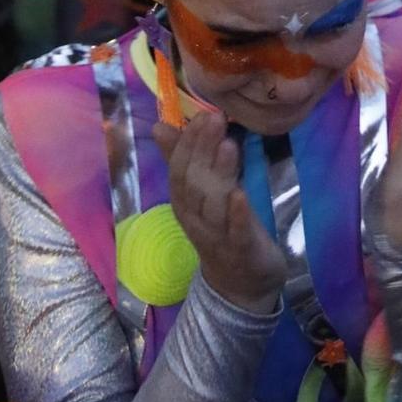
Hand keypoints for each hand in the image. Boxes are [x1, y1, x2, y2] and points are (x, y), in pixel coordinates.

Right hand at [154, 112, 285, 313]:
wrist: (241, 286)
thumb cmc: (221, 228)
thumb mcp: (201, 193)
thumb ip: (181, 160)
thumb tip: (159, 126)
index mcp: (185, 204)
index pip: (179, 171)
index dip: (188, 143)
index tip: (201, 115)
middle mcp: (196, 220)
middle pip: (194, 184)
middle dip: (203, 150)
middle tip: (215, 119)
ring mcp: (217, 237)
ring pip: (213, 205)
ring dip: (219, 174)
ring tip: (228, 144)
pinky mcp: (241, 250)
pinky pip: (235, 233)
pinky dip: (236, 214)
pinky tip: (240, 193)